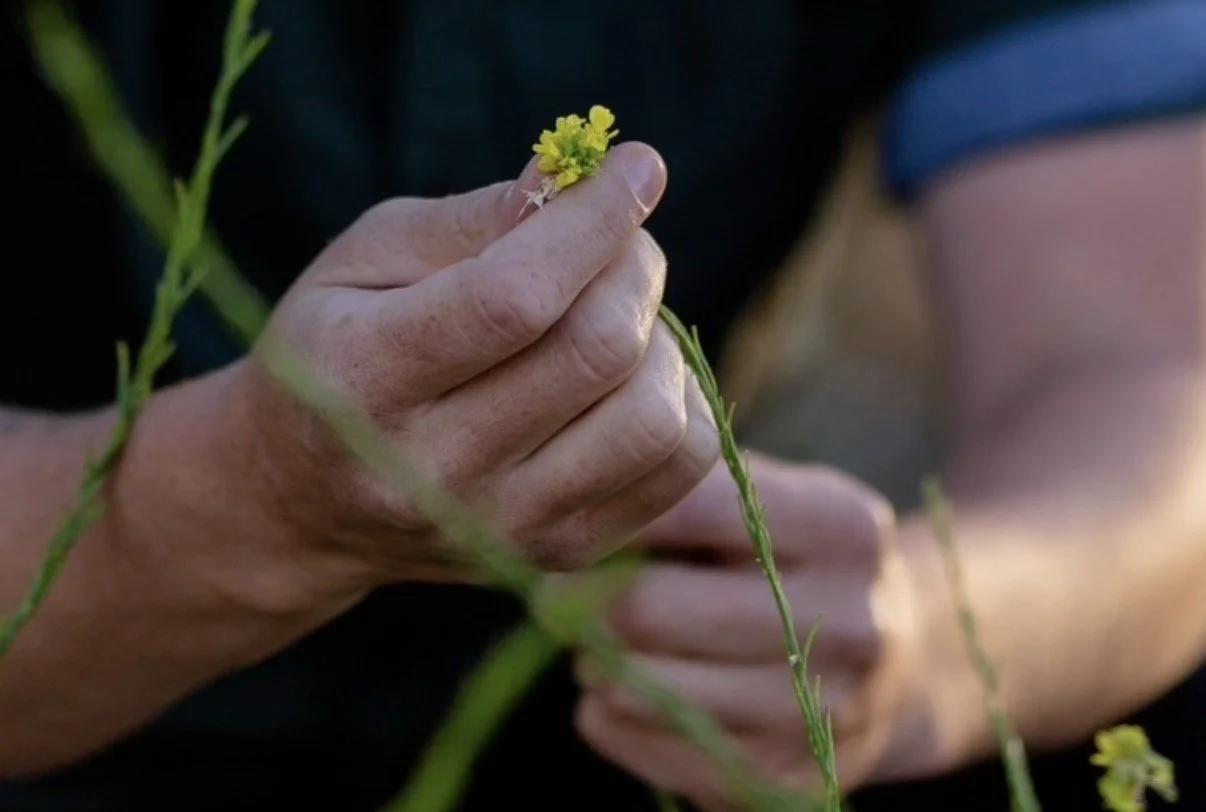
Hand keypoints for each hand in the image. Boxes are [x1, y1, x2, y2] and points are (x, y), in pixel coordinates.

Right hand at [215, 143, 718, 608]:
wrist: (304, 502)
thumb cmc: (337, 351)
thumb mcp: (363, 261)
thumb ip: (467, 222)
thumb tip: (577, 182)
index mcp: (365, 382)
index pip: (513, 299)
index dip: (592, 223)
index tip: (634, 167)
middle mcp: (434, 473)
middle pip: (596, 352)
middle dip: (632, 266)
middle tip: (617, 242)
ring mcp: (503, 527)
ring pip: (652, 419)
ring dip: (660, 338)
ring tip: (616, 314)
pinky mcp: (558, 553)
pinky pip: (677, 468)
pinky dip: (679, 399)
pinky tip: (631, 375)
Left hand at [574, 452, 928, 808]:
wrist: (902, 663)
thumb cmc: (799, 561)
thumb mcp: (774, 498)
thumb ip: (686, 487)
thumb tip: (570, 504)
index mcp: (842, 528)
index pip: (685, 506)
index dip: (603, 514)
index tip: (559, 520)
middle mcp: (850, 623)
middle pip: (648, 608)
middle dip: (575, 598)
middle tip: (554, 589)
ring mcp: (825, 713)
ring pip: (641, 688)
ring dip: (594, 661)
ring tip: (599, 639)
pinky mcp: (793, 782)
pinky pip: (652, 752)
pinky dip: (613, 720)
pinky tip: (628, 691)